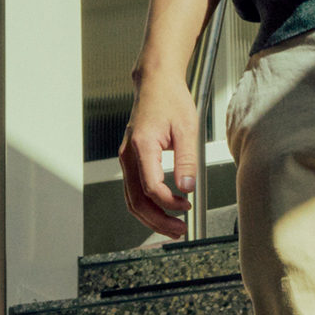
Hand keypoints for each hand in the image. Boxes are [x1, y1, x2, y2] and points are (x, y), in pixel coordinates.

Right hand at [119, 73, 202, 238]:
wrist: (155, 83)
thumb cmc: (170, 100)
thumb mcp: (186, 129)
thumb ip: (186, 160)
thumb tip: (187, 188)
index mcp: (141, 147)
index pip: (151, 187)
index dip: (170, 202)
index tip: (188, 204)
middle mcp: (128, 156)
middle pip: (136, 201)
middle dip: (158, 221)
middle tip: (179, 231)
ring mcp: (126, 159)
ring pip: (132, 200)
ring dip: (151, 218)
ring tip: (173, 228)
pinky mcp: (130, 160)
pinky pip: (133, 190)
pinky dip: (147, 205)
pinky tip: (163, 210)